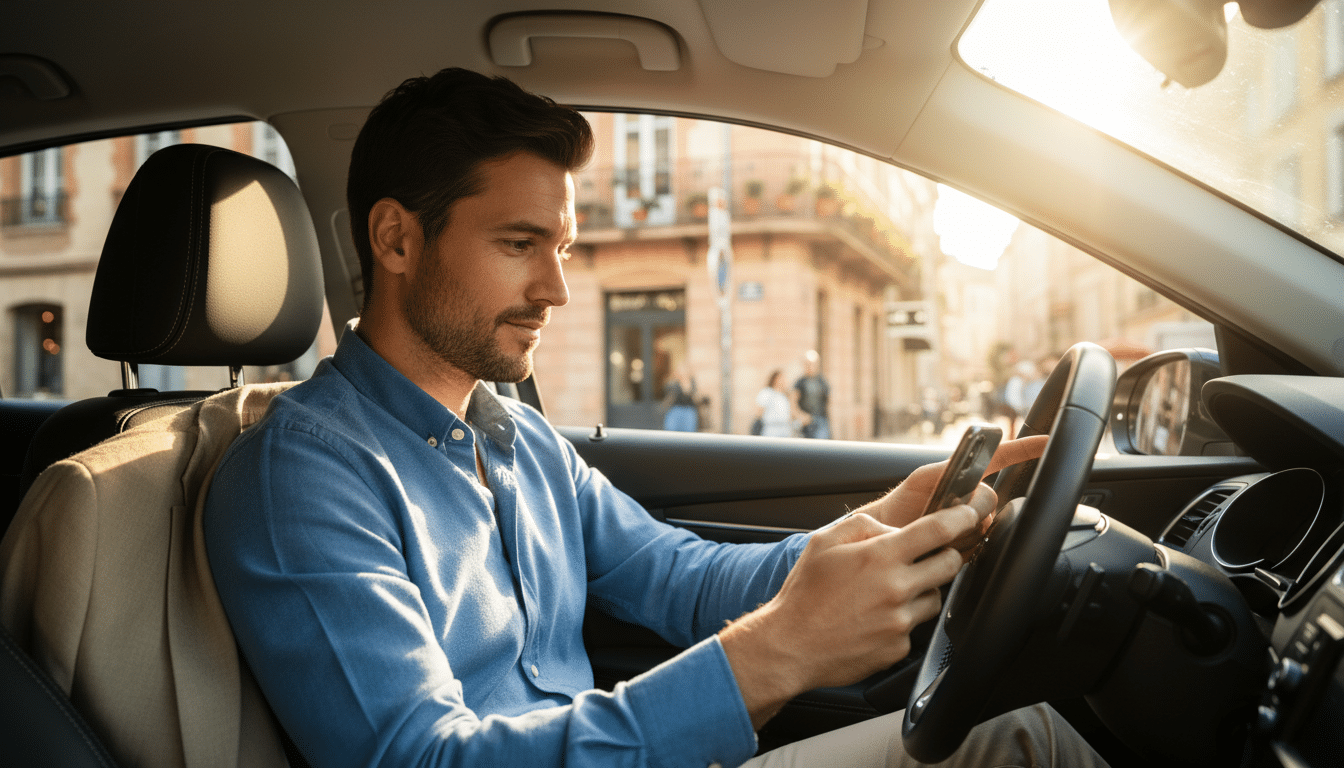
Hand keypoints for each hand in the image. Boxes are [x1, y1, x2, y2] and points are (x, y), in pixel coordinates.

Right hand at [719, 494, 990, 727]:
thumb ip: (863, 525)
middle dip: (944, 555)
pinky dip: (902, 619)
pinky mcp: (899, 646)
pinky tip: (875, 618)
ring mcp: (901, 621)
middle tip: (924, 556)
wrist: (790, 646)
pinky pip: (914, 626)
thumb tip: (892, 529)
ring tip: (888, 592)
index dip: (961, 517)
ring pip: (935, 597)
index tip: (969, 513)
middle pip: (950, 564)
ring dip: (922, 589)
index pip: (939, 530)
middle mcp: (897, 588)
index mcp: (881, 557)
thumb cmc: (804, 594)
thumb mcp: (824, 542)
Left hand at [863, 435, 1048, 530]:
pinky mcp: (967, 548)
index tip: (1047, 442)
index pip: (1002, 459)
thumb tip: (975, 485)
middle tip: (947, 509)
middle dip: (972, 504)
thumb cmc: (901, 503)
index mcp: (965, 477)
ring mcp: (970, 524)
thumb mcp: (924, 478)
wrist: (885, 534)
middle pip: (992, 498)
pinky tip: (943, 544)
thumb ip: (951, 471)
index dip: (1025, 450)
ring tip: (936, 527)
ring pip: (985, 524)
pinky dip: (962, 546)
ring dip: (962, 527)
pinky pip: (977, 546)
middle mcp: (972, 500)